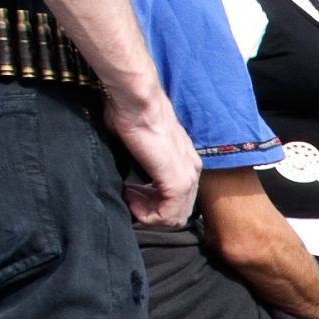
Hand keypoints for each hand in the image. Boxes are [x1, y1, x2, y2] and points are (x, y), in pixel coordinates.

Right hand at [105, 84, 199, 227]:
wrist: (136, 102)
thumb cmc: (131, 115)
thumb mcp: (138, 145)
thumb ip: (141, 165)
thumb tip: (128, 180)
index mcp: (185, 162)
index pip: (176, 199)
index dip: (150, 203)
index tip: (128, 192)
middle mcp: (192, 170)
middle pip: (176, 211)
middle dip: (149, 211)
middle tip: (126, 196)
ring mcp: (188, 177)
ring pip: (174, 216)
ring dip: (146, 212)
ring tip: (127, 195)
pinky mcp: (178, 181)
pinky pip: (168, 214)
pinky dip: (147, 213)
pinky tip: (130, 195)